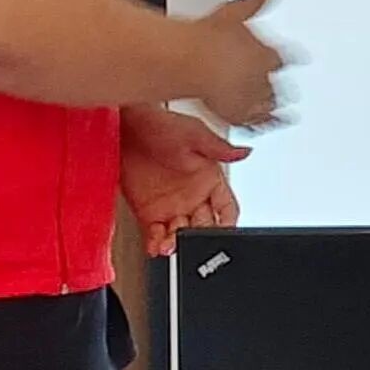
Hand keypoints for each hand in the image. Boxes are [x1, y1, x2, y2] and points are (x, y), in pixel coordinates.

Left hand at [120, 105, 247, 257]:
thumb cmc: (159, 124)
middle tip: (189, 241)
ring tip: (168, 245)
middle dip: (199, 239)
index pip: (227, 209)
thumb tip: (245, 152)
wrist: (124, 126)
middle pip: (204, 227)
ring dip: (176, 244)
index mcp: (209, 179)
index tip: (224, 234)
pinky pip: (154, 233)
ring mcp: (170, 205)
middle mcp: (192, 195)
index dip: (228, 224)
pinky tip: (154, 245)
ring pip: (180, 234)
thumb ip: (220, 148)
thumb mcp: (195, 134)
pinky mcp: (147, 211)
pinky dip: (154, 243)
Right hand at [184, 0, 289, 129]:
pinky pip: (258, 121)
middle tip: (287, 90)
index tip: (298, 59)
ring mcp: (252, 96)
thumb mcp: (236, 10)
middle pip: (280, 83)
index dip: (291, 58)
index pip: (287, 56)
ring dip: (274, 103)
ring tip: (282, 109)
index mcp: (268, 52)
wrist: (189, 61)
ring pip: (271, 102)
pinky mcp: (240, 113)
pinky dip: (266, 122)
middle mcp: (264, 76)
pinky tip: (272, 123)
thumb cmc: (207, 36)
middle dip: (281, 85)